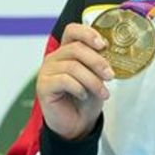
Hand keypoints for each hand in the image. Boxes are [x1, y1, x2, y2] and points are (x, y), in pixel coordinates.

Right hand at [36, 22, 115, 140]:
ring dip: (92, 80)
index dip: (88, 33)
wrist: (78, 123)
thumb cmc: (86, 99)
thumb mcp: (97, 76)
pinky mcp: (44, 86)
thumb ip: (99, 62)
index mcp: (68, 51)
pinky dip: (79, 88)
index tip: (103, 45)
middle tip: (110, 75)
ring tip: (103, 92)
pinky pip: (64, 80)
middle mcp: (55, 58)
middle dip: (97, 62)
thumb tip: (110, 52)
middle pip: (76, 48)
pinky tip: (83, 95)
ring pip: (73, 66)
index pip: (73, 31)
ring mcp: (47, 71)